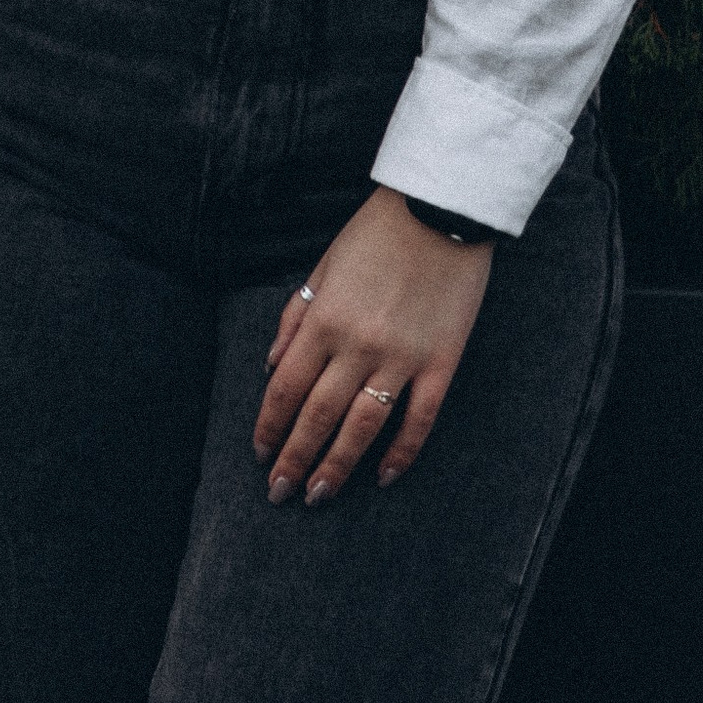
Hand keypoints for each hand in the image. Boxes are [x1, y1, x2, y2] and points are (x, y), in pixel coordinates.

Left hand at [253, 190, 492, 503]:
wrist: (440, 207)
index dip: (270, 426)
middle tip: (281, 494)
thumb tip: (270, 366)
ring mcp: (402, 356)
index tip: (261, 454)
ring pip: (363, 427)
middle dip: (295, 460)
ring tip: (320, 495)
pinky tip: (385, 476)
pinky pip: (419, 419)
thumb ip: (295, 317)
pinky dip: (401, 452)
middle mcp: (357, 344)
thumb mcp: (323, 265)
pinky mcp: (441, 362)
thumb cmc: (377, 232)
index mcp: (324, 318)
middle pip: (318, 416)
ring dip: (338, 466)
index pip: (285, 387)